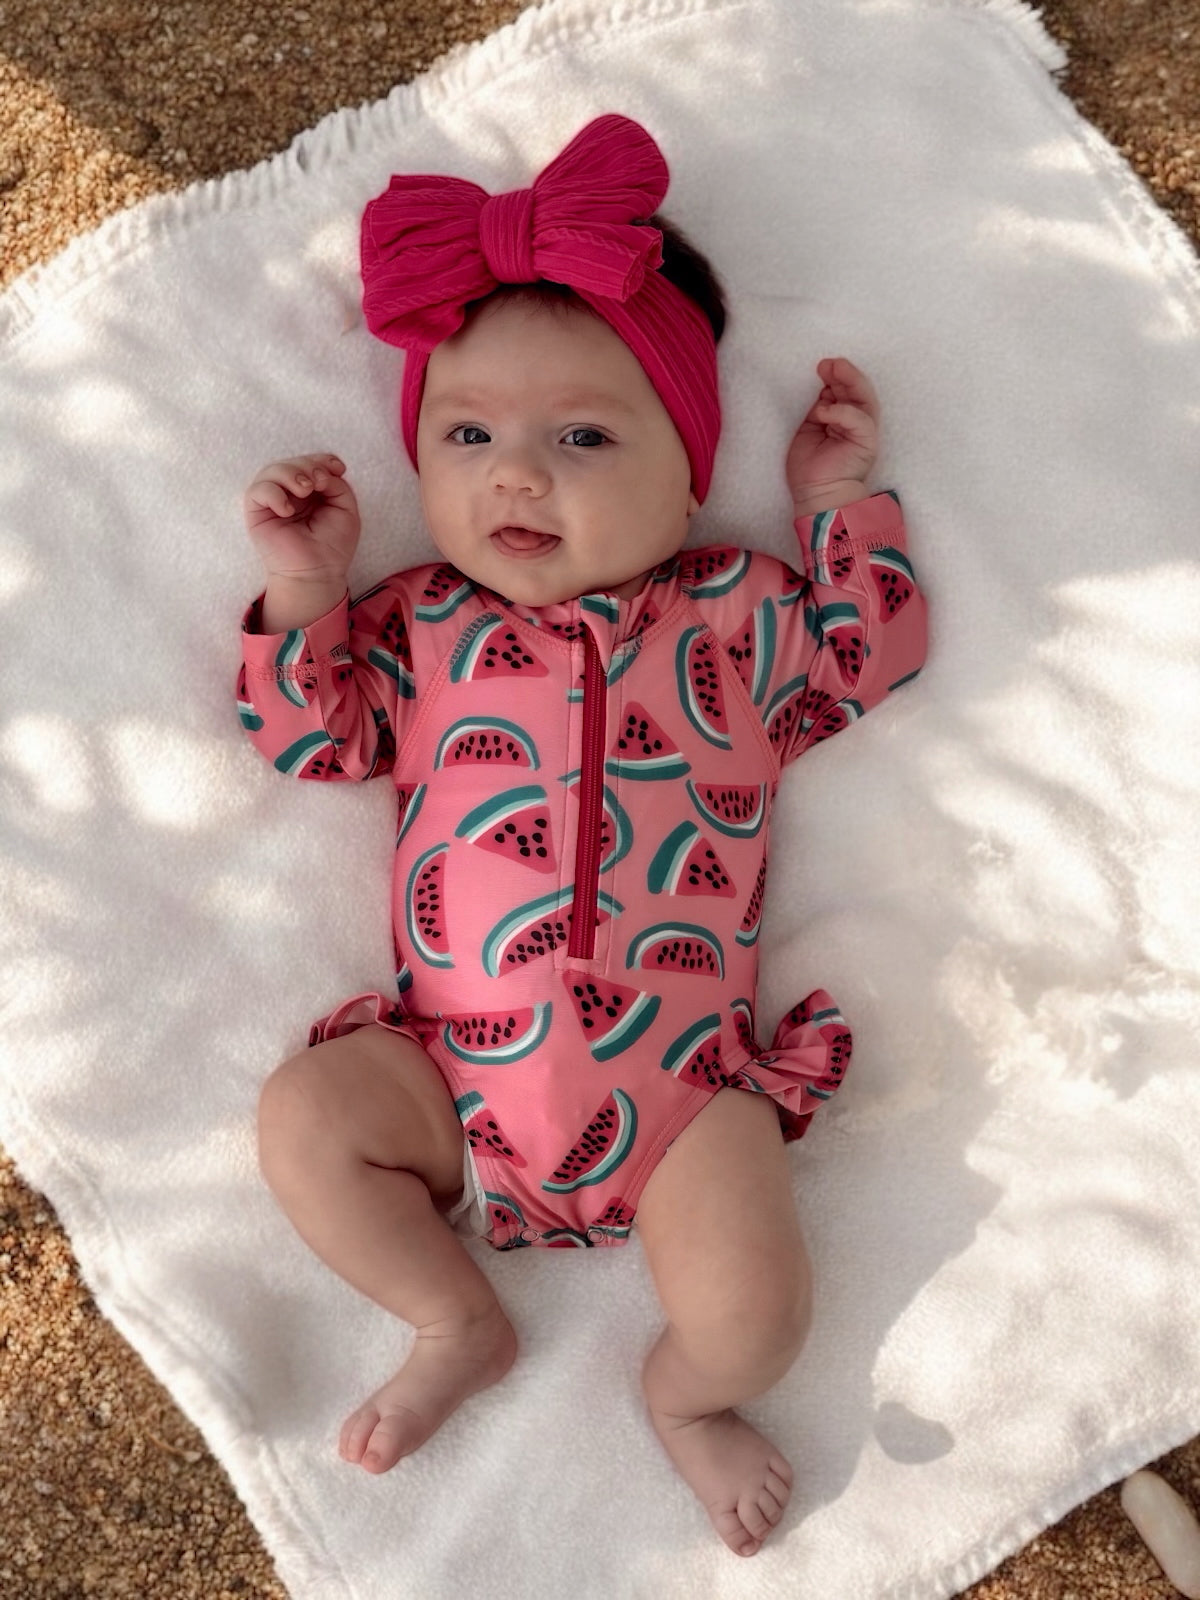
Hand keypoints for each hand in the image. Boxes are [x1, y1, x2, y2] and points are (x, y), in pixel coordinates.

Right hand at [243, 453, 359, 583]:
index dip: (322, 459)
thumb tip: (319, 474)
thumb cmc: (332, 546)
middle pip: (292, 462)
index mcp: (311, 492)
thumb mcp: (346, 509)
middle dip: (308, 465)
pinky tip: (287, 510)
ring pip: (272, 470)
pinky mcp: (256, 513)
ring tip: (304, 490)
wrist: (318, 572)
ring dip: (290, 473)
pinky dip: (273, 494)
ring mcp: (273, 502)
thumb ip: (338, 485)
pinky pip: (257, 490)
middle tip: (319, 482)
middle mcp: (290, 494)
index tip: (338, 469)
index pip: (311, 463)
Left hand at [786, 358, 879, 513]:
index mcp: (841, 419)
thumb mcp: (808, 429)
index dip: (834, 377)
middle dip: (843, 373)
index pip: (842, 391)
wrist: (816, 496)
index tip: (821, 367)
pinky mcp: (867, 441)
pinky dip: (841, 412)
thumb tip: (823, 391)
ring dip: (850, 380)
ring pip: (864, 398)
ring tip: (833, 369)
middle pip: (855, 390)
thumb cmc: (809, 469)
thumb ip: (818, 410)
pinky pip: (859, 419)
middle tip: (827, 363)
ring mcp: (864, 431)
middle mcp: (855, 422)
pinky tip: (823, 411)